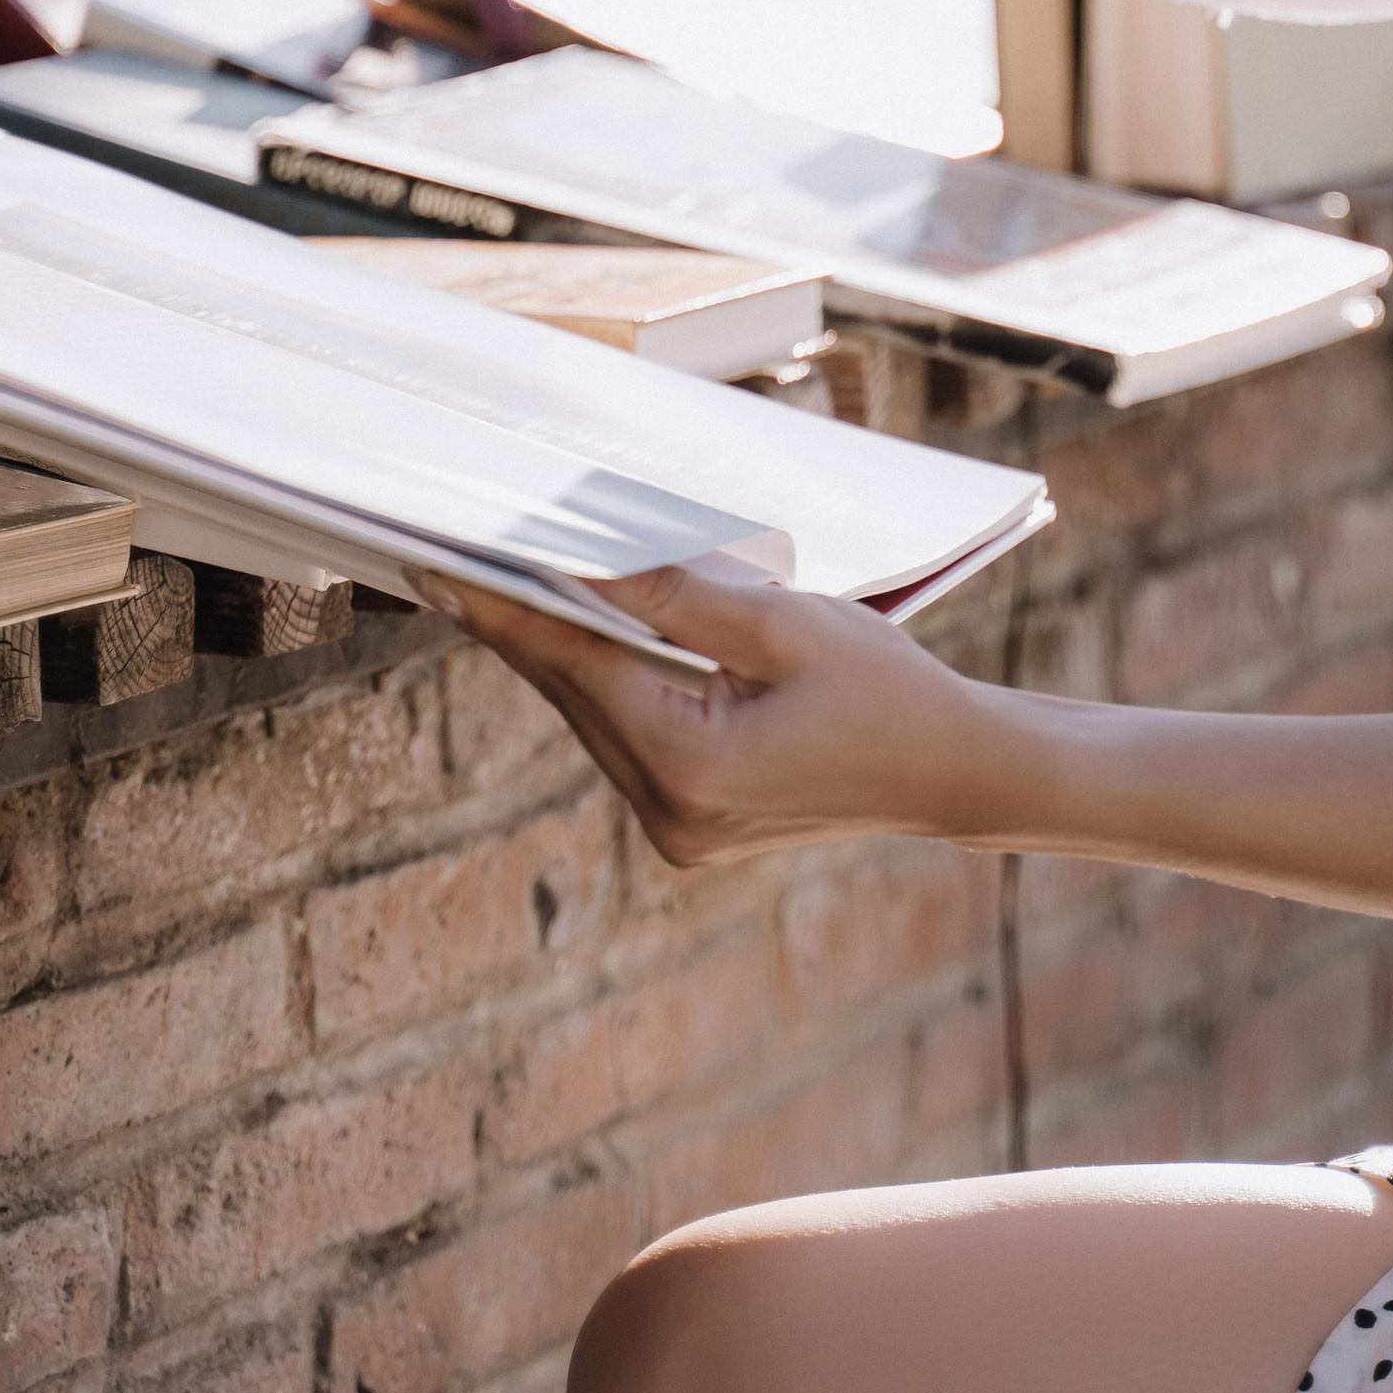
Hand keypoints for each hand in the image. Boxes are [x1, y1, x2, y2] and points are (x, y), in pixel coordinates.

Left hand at [434, 561, 992, 871]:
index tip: (441, 569)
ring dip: (569, 656)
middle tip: (459, 562)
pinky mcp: (690, 825)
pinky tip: (593, 638)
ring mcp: (677, 829)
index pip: (574, 667)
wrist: (950, 771)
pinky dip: (613, 686)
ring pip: (597, 719)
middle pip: (575, 697)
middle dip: (526, 627)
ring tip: (517, 587)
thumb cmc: (886, 690)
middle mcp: (669, 812)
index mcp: (690, 765)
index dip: (505, 611)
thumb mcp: (787, 624)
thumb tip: (587, 566)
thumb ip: (681, 598)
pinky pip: (629, 740)